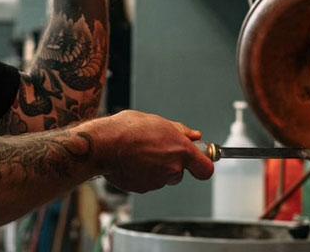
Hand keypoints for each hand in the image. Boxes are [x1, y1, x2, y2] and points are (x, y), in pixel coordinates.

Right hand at [90, 110, 213, 192]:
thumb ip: (180, 131)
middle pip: (181, 172)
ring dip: (156, 167)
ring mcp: (158, 181)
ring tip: (139, 152)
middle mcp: (173, 169)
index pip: (206, 169)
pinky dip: (142, 174)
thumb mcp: (158, 121)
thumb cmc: (128, 129)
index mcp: (181, 150)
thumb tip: (195, 136)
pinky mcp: (143, 188)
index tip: (200, 160)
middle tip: (157, 148)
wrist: (103, 145)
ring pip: (163, 176)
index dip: (203, 165)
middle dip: (172, 163)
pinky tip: (131, 161)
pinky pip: (148, 181)